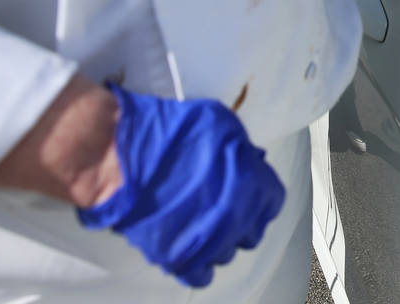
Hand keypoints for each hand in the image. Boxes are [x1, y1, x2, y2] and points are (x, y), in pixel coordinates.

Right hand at [77, 84, 284, 287]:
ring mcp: (211, 245)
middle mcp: (240, 221)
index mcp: (256, 187)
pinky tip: (187, 245)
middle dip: (239, 219)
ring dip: (216, 240)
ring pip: (225, 253)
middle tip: (218, 204)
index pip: (272, 202)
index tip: (244, 188)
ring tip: (196, 221)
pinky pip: (200, 275)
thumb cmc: (176, 133)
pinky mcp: (181, 261)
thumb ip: (241, 148)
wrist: (126, 158)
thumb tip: (251, 161)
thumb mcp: (222, 123)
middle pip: (251, 231)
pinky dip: (197, 264)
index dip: (259, 194)